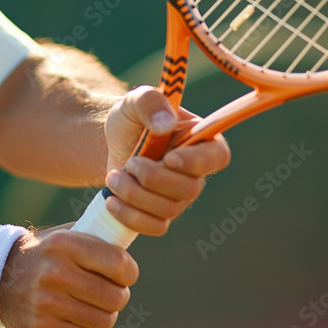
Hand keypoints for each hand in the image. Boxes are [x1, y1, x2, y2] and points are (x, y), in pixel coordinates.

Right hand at [0, 225, 138, 327]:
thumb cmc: (44, 255)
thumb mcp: (65, 235)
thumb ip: (97, 238)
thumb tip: (131, 239)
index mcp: (64, 244)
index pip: (119, 264)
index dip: (130, 273)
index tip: (126, 275)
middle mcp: (54, 272)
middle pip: (115, 297)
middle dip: (119, 296)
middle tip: (111, 293)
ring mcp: (46, 302)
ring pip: (105, 320)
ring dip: (107, 316)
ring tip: (98, 307)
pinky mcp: (41, 326)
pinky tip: (86, 320)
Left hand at [104, 86, 230, 235]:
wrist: (110, 143)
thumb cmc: (130, 119)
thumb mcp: (134, 101)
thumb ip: (150, 102)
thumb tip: (165, 123)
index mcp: (201, 140)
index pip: (217, 157)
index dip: (197, 162)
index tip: (169, 157)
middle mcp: (196, 172)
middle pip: (189, 189)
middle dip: (152, 179)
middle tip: (130, 162)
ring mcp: (180, 197)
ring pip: (168, 209)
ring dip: (134, 195)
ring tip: (113, 177)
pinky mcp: (161, 214)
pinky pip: (154, 227)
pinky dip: (130, 216)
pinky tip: (111, 200)